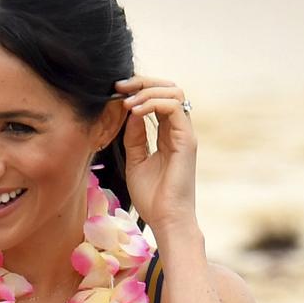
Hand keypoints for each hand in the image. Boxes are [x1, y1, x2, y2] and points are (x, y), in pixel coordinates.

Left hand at [114, 75, 197, 235]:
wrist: (166, 220)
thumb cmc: (152, 198)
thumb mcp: (135, 161)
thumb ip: (134, 137)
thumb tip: (130, 111)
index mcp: (169, 135)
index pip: (159, 99)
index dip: (139, 90)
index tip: (117, 91)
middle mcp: (180, 131)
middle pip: (169, 89)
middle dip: (143, 82)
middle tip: (120, 86)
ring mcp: (185, 134)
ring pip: (174, 93)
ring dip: (148, 90)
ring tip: (127, 100)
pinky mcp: (187, 140)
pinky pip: (174, 108)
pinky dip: (153, 103)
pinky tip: (135, 111)